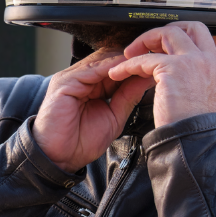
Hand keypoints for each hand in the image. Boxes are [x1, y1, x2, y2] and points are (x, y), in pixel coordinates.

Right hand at [34, 45, 154, 172]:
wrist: (59, 158)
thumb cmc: (81, 142)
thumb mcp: (114, 117)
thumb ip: (127, 97)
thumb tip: (144, 80)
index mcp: (92, 85)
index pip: (116, 67)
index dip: (135, 66)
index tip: (156, 65)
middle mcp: (80, 78)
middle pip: (109, 58)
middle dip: (132, 59)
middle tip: (154, 58)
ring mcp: (71, 78)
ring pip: (101, 60)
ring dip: (123, 60)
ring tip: (143, 60)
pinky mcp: (64, 82)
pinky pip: (90, 69)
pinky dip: (109, 67)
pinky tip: (125, 68)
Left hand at [102, 22, 215, 129]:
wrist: (195, 144)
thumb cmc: (193, 132)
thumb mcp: (201, 102)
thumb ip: (193, 84)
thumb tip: (178, 80)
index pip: (203, 40)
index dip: (182, 38)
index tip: (163, 48)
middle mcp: (208, 63)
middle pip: (190, 27)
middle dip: (166, 31)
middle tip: (147, 44)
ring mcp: (193, 62)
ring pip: (167, 34)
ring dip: (144, 42)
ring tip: (129, 56)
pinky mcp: (173, 69)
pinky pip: (145, 58)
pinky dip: (128, 65)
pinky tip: (119, 73)